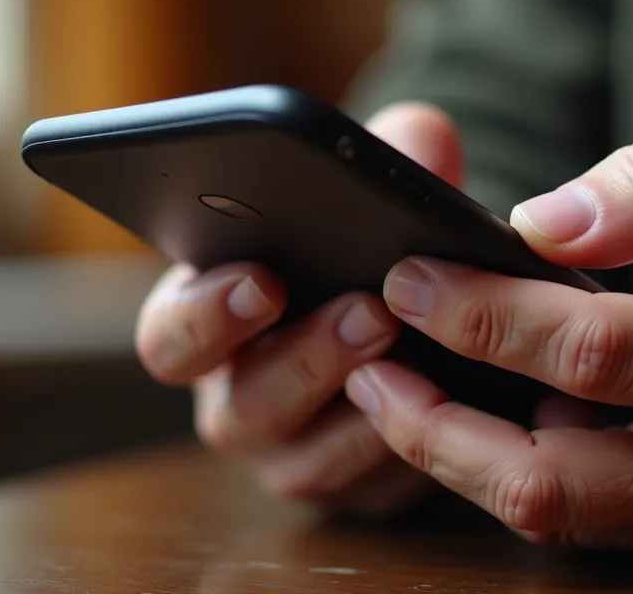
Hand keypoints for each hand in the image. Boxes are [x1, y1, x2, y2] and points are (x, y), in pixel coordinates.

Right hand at [136, 103, 462, 514]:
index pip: (171, 339)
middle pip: (244, 407)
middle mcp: (237, 398)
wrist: (414, 307)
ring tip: (423, 352)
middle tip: (372, 311)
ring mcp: (293, 455)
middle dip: (310, 359)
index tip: (264, 280)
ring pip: (311, 462)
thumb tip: (424, 141)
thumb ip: (388, 151)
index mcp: (210, 323)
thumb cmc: (363, 244)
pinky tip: (461, 402)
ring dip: (368, 412)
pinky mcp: (357, 491)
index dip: (208, 317)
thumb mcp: (368, 192)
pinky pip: (379, 492)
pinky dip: (418, 451)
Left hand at [345, 138, 632, 572]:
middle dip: (432, 430)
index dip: (483, 315)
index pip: (586, 354)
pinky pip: (577, 518)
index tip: (409, 276)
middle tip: (366, 366)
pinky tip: (469, 415)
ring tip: (393, 388)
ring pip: (547, 513)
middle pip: (541, 483)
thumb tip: (540, 219)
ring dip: (455, 455)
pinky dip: (510, 468)